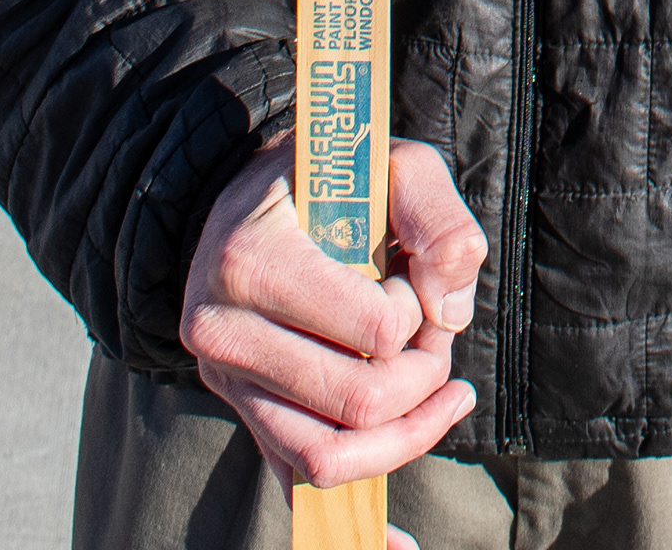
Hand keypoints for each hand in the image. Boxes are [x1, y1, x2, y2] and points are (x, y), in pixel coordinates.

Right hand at [181, 138, 484, 501]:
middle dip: (423, 375)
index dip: (417, 313)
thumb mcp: (388, 160)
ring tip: (442, 392)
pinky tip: (399, 548)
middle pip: (358, 403)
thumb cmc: (326, 179)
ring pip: (328, 459)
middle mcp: (223, 333)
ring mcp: (229, 386)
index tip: (414, 278)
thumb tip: (448, 305)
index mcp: (250, 260)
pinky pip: (297, 491)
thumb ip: (435, 212)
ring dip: (407, 434)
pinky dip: (355, 534)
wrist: (250, 205)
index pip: (372, 330)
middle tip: (436, 333)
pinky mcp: (248, 418)